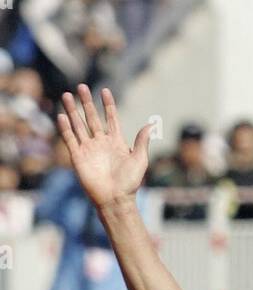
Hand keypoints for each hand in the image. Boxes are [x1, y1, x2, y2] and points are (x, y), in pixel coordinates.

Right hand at [57, 84, 151, 209]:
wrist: (116, 199)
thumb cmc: (130, 183)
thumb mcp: (140, 159)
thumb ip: (142, 141)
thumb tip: (151, 125)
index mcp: (116, 142)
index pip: (111, 119)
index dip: (108, 105)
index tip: (105, 91)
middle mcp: (101, 143)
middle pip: (92, 118)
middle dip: (87, 102)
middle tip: (82, 87)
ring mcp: (88, 149)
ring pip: (78, 125)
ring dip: (73, 110)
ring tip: (67, 95)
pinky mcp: (78, 157)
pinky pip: (70, 140)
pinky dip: (66, 128)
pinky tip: (62, 116)